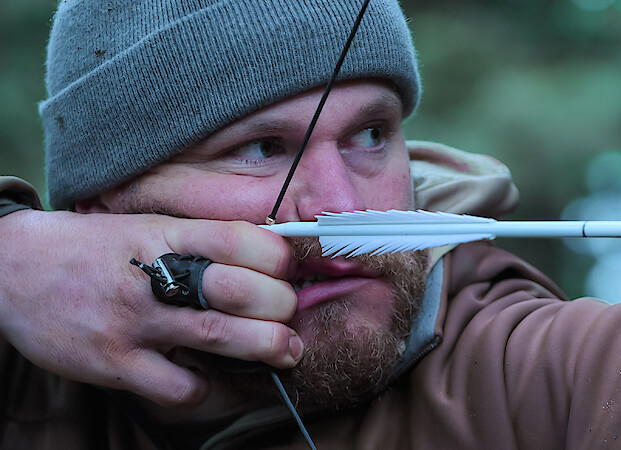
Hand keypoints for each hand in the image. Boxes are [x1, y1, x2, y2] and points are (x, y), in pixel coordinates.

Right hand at [0, 209, 299, 407]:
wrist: (11, 269)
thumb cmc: (92, 249)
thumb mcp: (145, 226)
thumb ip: (197, 241)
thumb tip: (265, 255)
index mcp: (165, 234)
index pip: (242, 240)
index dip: (280, 258)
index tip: (289, 271)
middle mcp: (153, 276)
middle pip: (244, 291)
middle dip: (283, 306)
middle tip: (288, 314)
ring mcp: (134, 321)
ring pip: (221, 337)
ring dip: (267, 347)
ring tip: (285, 350)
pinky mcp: (114, 363)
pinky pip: (180, 387)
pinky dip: (203, 387)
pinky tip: (204, 377)